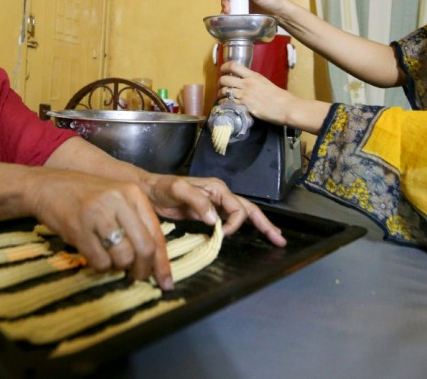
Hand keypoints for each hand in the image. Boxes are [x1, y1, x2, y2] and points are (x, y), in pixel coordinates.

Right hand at [25, 169, 174, 289]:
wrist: (47, 186)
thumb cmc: (86, 195)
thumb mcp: (116, 198)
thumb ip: (136, 222)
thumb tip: (154, 261)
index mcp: (133, 193)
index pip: (156, 233)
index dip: (162, 262)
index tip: (166, 283)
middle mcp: (118, 201)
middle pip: (144, 248)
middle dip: (143, 270)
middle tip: (137, 277)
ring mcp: (98, 214)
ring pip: (123, 257)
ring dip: (119, 267)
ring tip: (111, 259)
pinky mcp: (78, 229)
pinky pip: (100, 261)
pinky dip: (101, 266)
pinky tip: (94, 255)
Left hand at [142, 173, 286, 245]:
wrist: (147, 190)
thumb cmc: (161, 187)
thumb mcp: (178, 190)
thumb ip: (197, 201)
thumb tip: (215, 219)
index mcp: (217, 189)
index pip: (237, 208)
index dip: (234, 223)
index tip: (222, 233)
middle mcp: (220, 195)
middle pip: (249, 210)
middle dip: (265, 224)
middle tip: (279, 239)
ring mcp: (215, 204)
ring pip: (244, 214)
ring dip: (260, 225)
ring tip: (274, 237)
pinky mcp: (208, 213)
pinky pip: (231, 220)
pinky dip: (243, 227)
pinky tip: (251, 235)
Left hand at [218, 61, 293, 124]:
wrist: (285, 107)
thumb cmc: (278, 96)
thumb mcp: (264, 82)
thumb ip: (253, 80)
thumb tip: (244, 80)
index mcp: (252, 76)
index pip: (233, 66)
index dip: (224, 67)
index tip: (222, 70)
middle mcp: (246, 84)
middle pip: (224, 79)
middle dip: (220, 82)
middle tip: (221, 86)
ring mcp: (244, 95)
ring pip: (224, 91)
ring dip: (220, 94)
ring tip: (222, 97)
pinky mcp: (243, 106)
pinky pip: (227, 102)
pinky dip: (223, 103)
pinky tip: (225, 104)